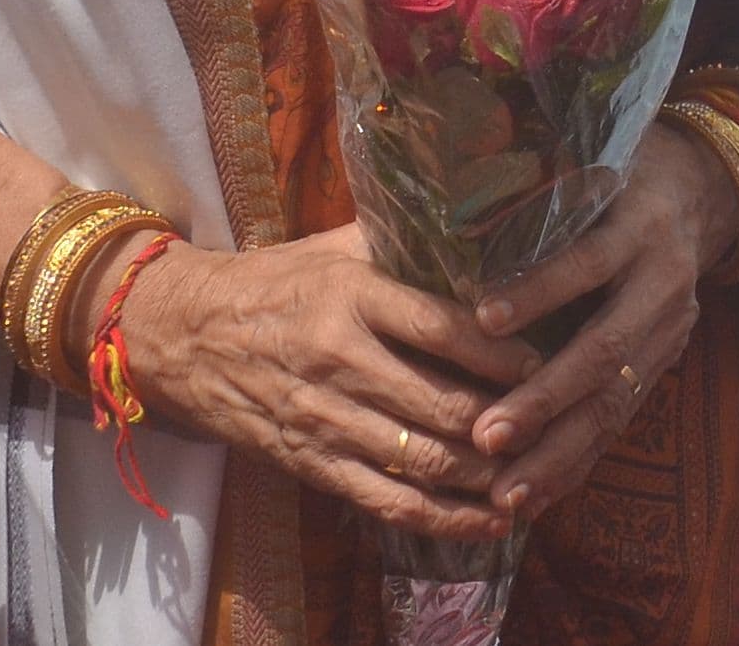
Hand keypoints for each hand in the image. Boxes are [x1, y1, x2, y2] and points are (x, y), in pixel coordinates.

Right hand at [108, 225, 537, 540]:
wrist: (180, 334)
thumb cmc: (273, 281)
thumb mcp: (333, 247)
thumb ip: (401, 242)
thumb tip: (483, 221)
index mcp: (348, 294)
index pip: (442, 326)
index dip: (505, 350)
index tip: (550, 355)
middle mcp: (338, 357)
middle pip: (444, 404)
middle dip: (511, 422)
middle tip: (558, 422)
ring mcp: (324, 418)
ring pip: (424, 461)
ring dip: (491, 475)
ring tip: (540, 470)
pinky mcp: (312, 463)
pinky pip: (389, 503)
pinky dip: (448, 517)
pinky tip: (493, 516)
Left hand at [464, 123, 738, 517]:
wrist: (702, 191)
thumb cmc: (619, 169)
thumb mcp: (591, 158)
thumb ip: (539, 183)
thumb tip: (451, 198)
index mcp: (639, 224)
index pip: (588, 261)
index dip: (539, 290)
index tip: (482, 318)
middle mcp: (662, 282)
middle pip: (605, 351)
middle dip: (544, 400)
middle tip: (486, 435)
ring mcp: (670, 331)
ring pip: (615, 403)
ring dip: (558, 453)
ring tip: (504, 492)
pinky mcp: (663, 364)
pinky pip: (619, 423)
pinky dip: (575, 463)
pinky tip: (533, 497)